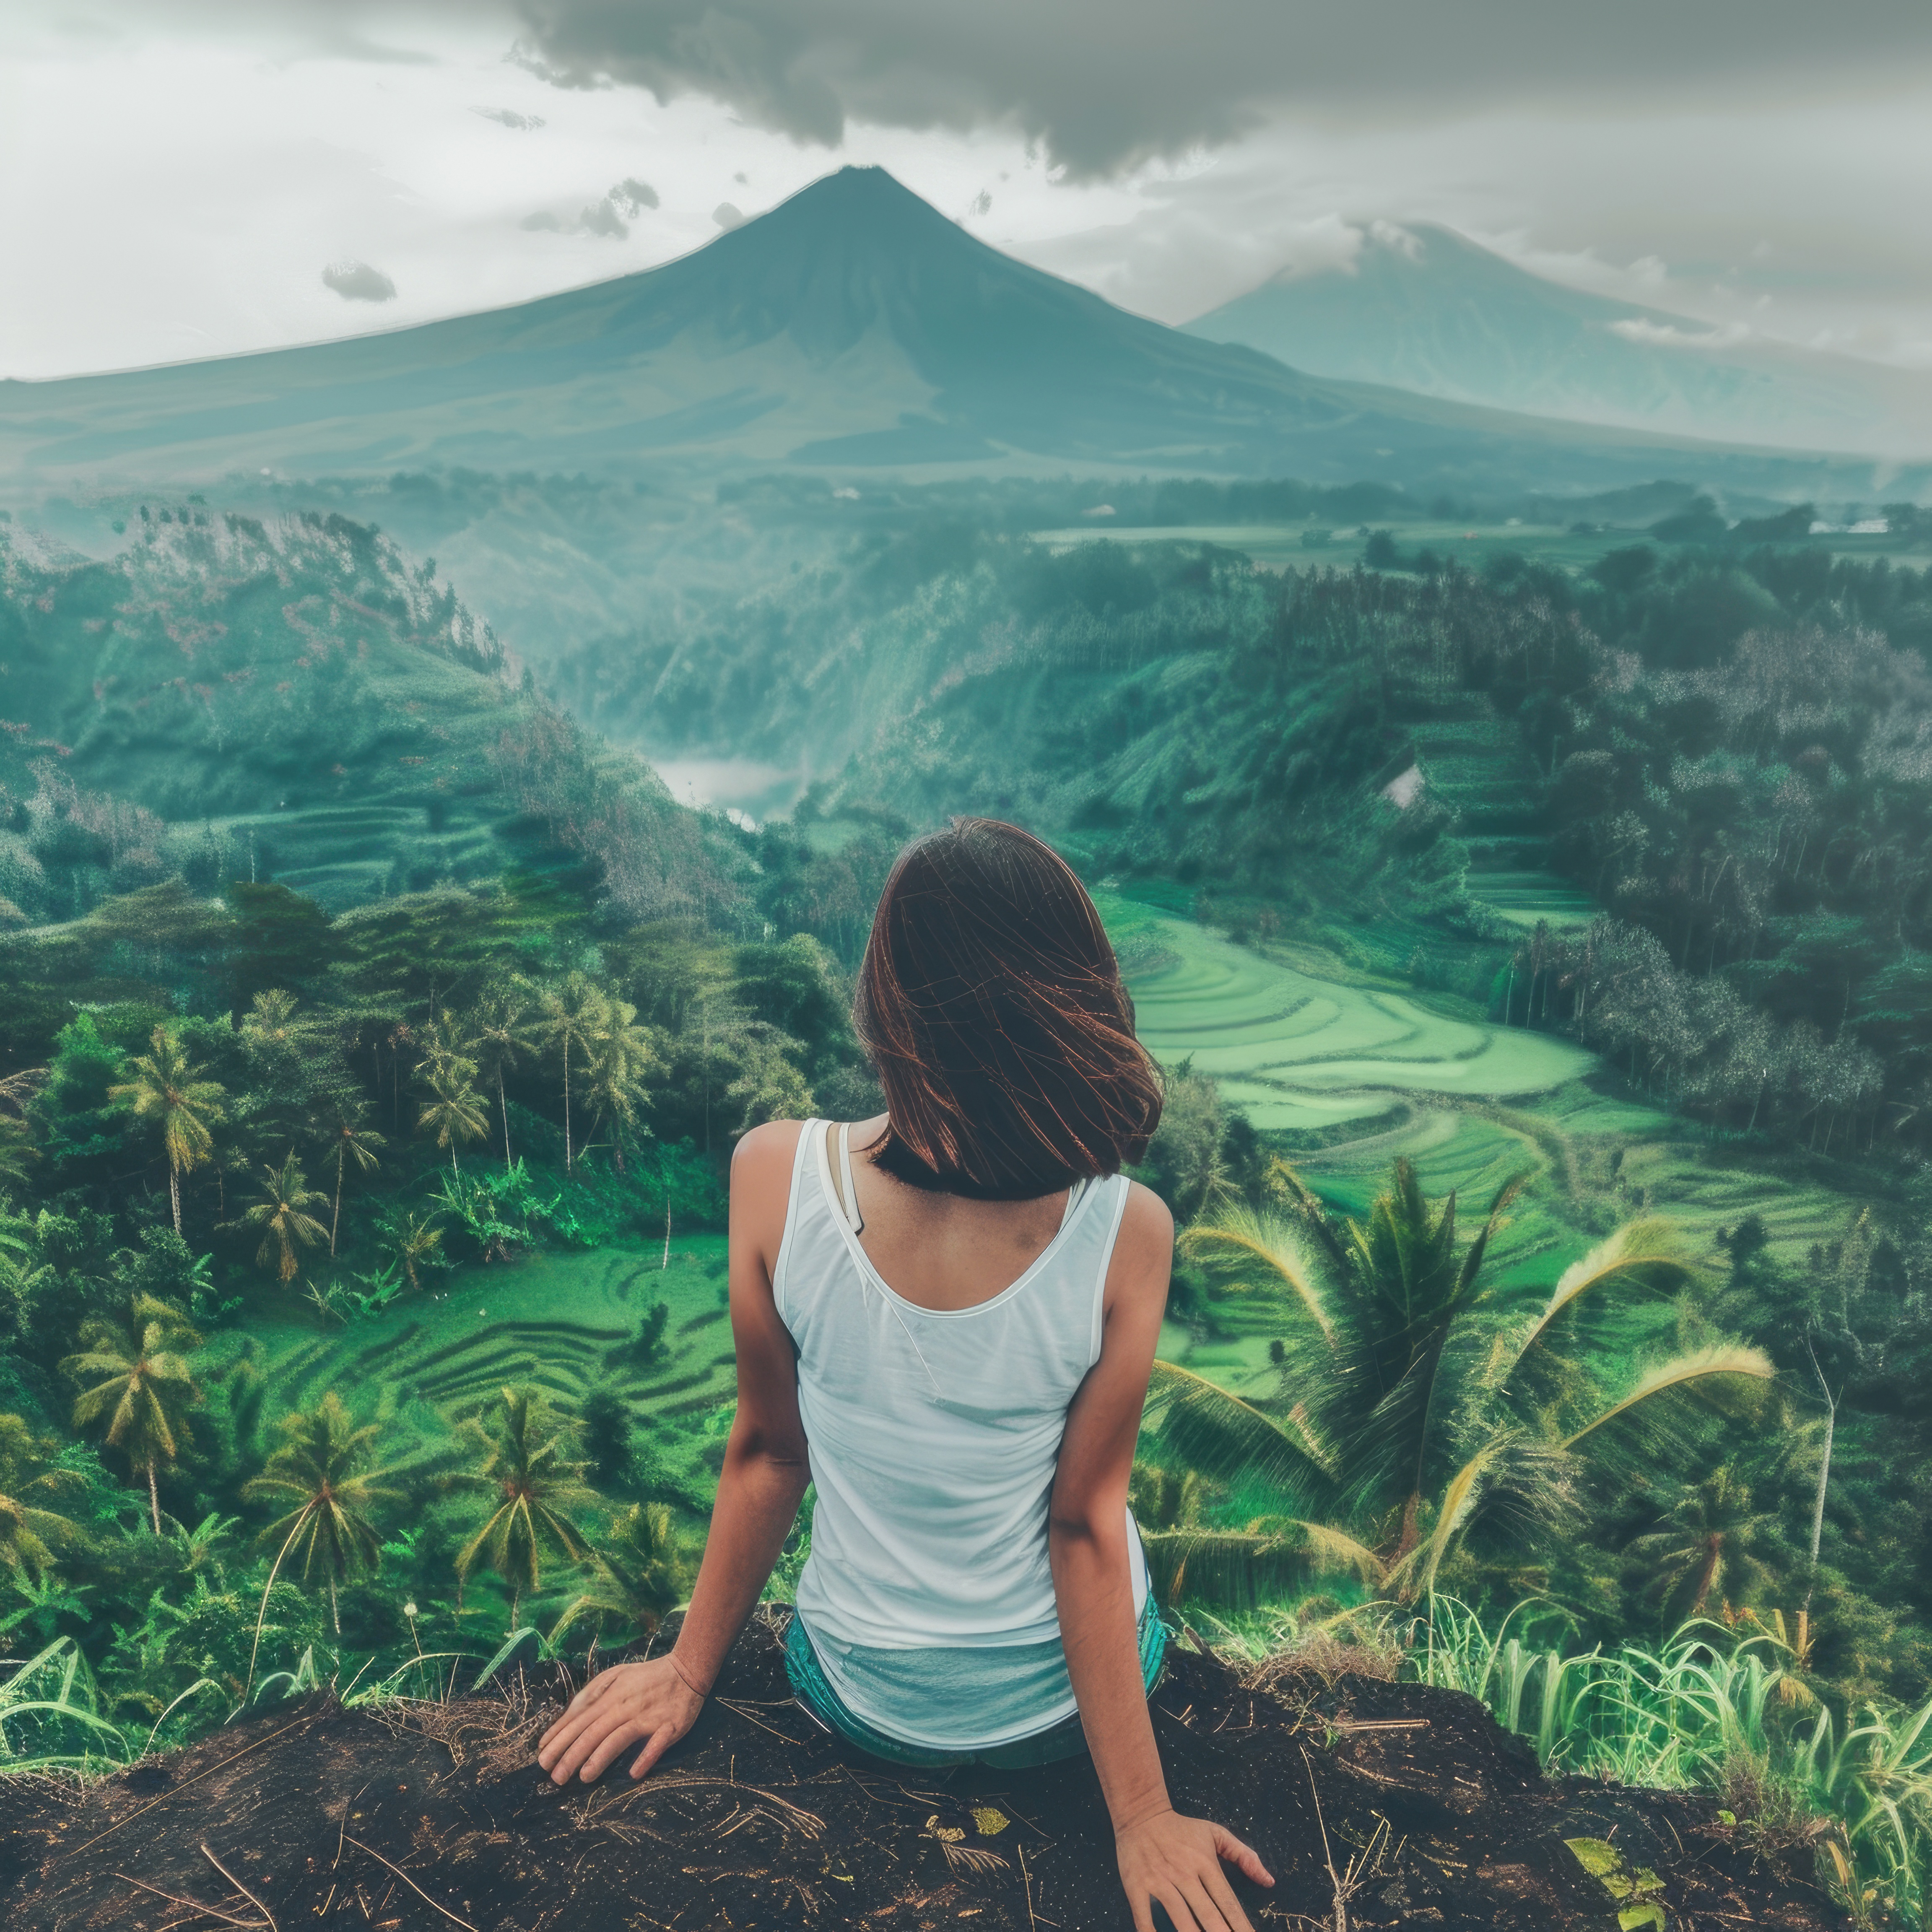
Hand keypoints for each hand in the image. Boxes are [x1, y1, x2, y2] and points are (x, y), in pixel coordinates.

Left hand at [536, 1654, 705, 1784]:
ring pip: (620, 1738)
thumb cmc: (646, 1676)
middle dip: (571, 1754)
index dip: (559, 1737)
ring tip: (584, 1777)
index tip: (541, 1756)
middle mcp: (626, 1707)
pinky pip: (657, 1744)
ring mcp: (648, 1717)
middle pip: (594, 1732)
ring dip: (601, 1757)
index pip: (580, 1719)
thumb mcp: (616, 1675)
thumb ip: (592, 1692)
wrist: (687, 1670)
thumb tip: (570, 1714)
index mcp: (612, 1696)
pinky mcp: (670, 1726)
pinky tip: (634, 1773)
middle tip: (554, 1777)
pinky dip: (646, 1757)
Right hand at [1115, 1807, 1274, 1931]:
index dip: (1240, 1925)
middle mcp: (1184, 1873)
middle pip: (1207, 1914)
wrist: (1141, 1813)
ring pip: (1180, 1917)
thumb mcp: (1216, 1834)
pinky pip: (1144, 1916)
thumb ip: (1244, 1855)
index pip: (1227, 1902)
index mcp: (1205, 1863)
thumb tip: (1269, 1881)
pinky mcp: (1136, 1885)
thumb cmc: (1182, 1829)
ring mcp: (1159, 1880)